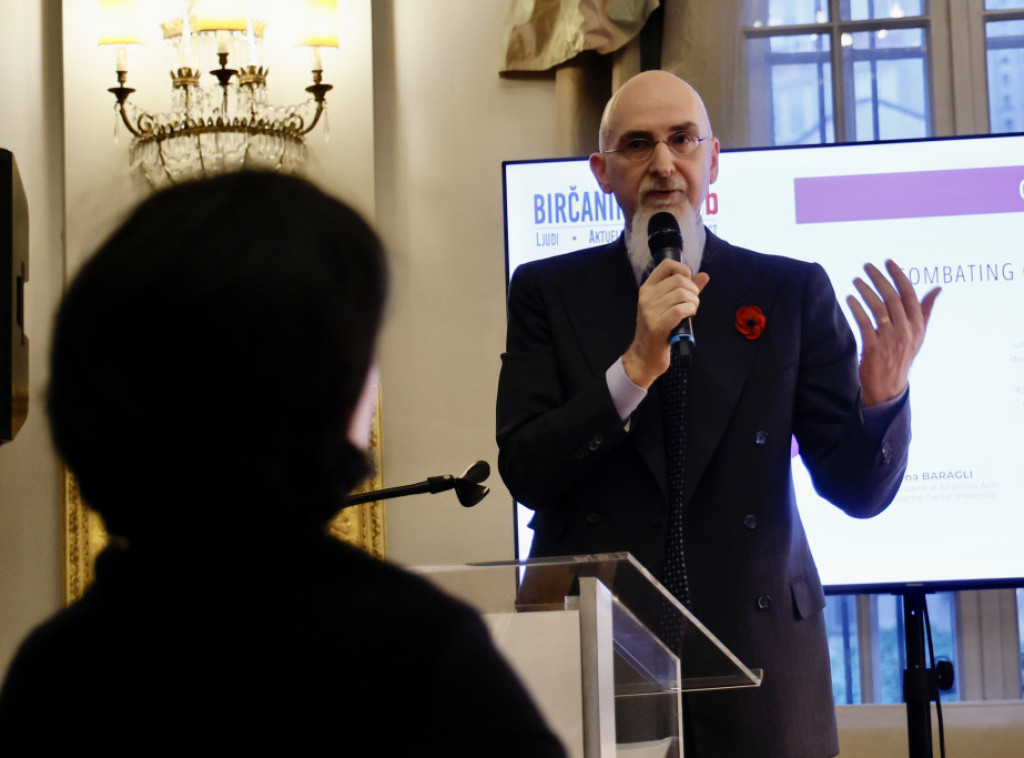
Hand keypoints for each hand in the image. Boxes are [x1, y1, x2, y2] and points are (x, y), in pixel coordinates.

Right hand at [622, 259, 709, 387]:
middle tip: (693, 303)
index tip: (688, 284)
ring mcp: (650, 311)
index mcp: (647, 288)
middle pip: (679, 280)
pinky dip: (690, 311)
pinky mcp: (657, 325)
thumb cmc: (658, 330)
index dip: (684, 270)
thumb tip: (704, 276)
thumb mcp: (668, 306)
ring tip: (691, 311)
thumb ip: (686, 290)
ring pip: (682, 294)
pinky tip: (688, 317)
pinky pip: (680, 309)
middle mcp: (646, 296)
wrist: (644, 356)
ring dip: (693, 302)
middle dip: (693, 290)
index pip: (667, 264)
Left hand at [847, 260, 939, 405]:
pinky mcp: (874, 348)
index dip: (899, 276)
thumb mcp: (917, 335)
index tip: (889, 262)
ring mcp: (890, 340)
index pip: (910, 295)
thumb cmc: (901, 358)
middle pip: (892, 298)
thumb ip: (924, 311)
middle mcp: (906, 331)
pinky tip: (849, 298)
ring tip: (856, 280)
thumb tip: (937, 288)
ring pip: (878, 308)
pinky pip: (865, 323)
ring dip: (866, 291)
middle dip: (879, 279)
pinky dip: (857, 308)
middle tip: (867, 266)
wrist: (888, 388)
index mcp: (917, 326)